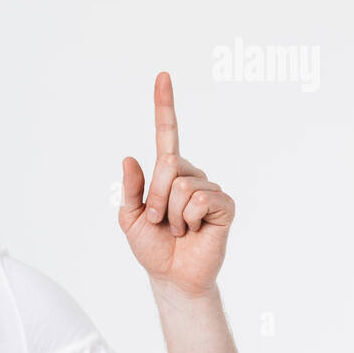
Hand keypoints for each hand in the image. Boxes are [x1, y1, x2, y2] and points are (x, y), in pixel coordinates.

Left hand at [119, 72, 234, 297]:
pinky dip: (189, 219)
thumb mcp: (129, 218)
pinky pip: (200, 199)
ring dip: (171, 213)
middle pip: (168, 165)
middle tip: (159, 220)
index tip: (162, 76)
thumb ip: (130, 189)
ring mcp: (209, 188)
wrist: (172, 276)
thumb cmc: (153, 246)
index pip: (167, 134)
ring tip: (178, 228)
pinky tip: (194, 230)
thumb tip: (130, 158)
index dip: (164, 105)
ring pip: (182, 185)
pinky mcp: (224, 205)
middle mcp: (190, 174)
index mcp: (167, 173)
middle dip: (155, 197)